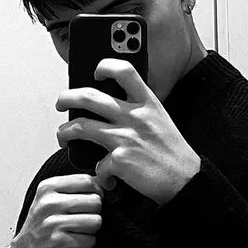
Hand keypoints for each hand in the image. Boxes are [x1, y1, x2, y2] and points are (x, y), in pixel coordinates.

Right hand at [11, 173, 104, 247]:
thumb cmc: (41, 224)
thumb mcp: (50, 198)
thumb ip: (74, 187)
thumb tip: (104, 182)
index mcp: (48, 187)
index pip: (88, 181)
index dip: (95, 192)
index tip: (88, 202)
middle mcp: (49, 202)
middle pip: (95, 202)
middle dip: (93, 213)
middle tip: (80, 220)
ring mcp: (52, 222)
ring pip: (96, 221)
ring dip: (91, 230)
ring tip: (77, 231)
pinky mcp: (57, 241)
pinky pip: (90, 240)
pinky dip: (86, 245)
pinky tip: (73, 243)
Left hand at [56, 59, 201, 205]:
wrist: (186, 180)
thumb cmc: (172, 152)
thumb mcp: (160, 119)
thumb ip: (139, 110)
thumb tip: (110, 107)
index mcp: (147, 103)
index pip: (124, 71)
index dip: (105, 66)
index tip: (95, 72)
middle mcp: (135, 116)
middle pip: (90, 97)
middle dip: (67, 98)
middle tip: (61, 103)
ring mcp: (126, 138)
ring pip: (82, 126)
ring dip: (65, 132)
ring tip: (63, 136)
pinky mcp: (120, 160)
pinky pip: (97, 164)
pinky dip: (99, 173)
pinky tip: (106, 178)